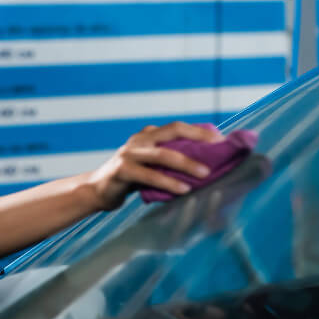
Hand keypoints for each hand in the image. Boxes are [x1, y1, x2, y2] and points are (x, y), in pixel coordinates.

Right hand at [84, 122, 224, 210]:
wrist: (97, 191)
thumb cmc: (131, 180)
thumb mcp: (152, 167)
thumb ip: (170, 162)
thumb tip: (205, 166)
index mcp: (149, 135)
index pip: (178, 127)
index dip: (200, 131)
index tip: (221, 140)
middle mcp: (140, 140)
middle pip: (173, 132)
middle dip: (197, 138)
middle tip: (218, 149)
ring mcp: (129, 153)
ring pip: (162, 154)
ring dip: (186, 164)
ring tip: (205, 174)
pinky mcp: (121, 170)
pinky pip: (148, 175)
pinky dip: (167, 182)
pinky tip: (183, 189)